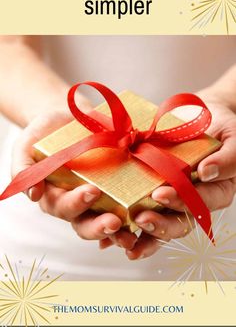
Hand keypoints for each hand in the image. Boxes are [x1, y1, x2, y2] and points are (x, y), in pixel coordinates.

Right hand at [11, 108, 136, 250]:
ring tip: (136, 229)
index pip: (65, 208)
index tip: (91, 191)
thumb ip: (23, 169)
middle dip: (101, 227)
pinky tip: (151, 211)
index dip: (77, 203)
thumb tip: (32, 194)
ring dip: (123, 230)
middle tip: (115, 222)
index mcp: (55, 198)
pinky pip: (129, 204)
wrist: (67, 117)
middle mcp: (79, 204)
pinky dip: (139, 212)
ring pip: (110, 222)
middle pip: (88, 224)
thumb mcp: (25, 146)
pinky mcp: (119, 187)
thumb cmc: (43, 133)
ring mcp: (100, 198)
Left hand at [126, 95, 235, 259]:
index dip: (181, 201)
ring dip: (142, 234)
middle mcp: (196, 201)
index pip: (202, 203)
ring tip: (123, 237)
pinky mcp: (156, 196)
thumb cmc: (222, 127)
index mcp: (217, 191)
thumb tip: (207, 171)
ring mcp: (175, 200)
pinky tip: (109, 239)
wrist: (202, 116)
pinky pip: (145, 214)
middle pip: (180, 222)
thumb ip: (228, 157)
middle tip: (140, 219)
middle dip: (159, 224)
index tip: (161, 193)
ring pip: (161, 225)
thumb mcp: (233, 138)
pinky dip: (128, 230)